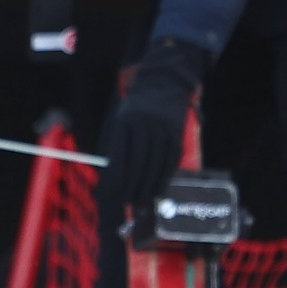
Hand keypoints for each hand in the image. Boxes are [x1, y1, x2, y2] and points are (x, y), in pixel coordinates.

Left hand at [99, 37, 208, 212]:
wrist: (164, 80)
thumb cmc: (137, 107)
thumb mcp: (122, 120)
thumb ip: (118, 146)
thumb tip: (111, 179)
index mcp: (124, 123)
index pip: (118, 158)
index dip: (114, 180)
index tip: (110, 197)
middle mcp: (143, 126)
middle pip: (137, 164)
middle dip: (132, 189)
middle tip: (128, 206)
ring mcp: (162, 129)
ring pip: (155, 165)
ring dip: (149, 189)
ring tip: (144, 206)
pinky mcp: (177, 132)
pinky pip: (171, 160)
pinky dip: (165, 178)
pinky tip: (159, 191)